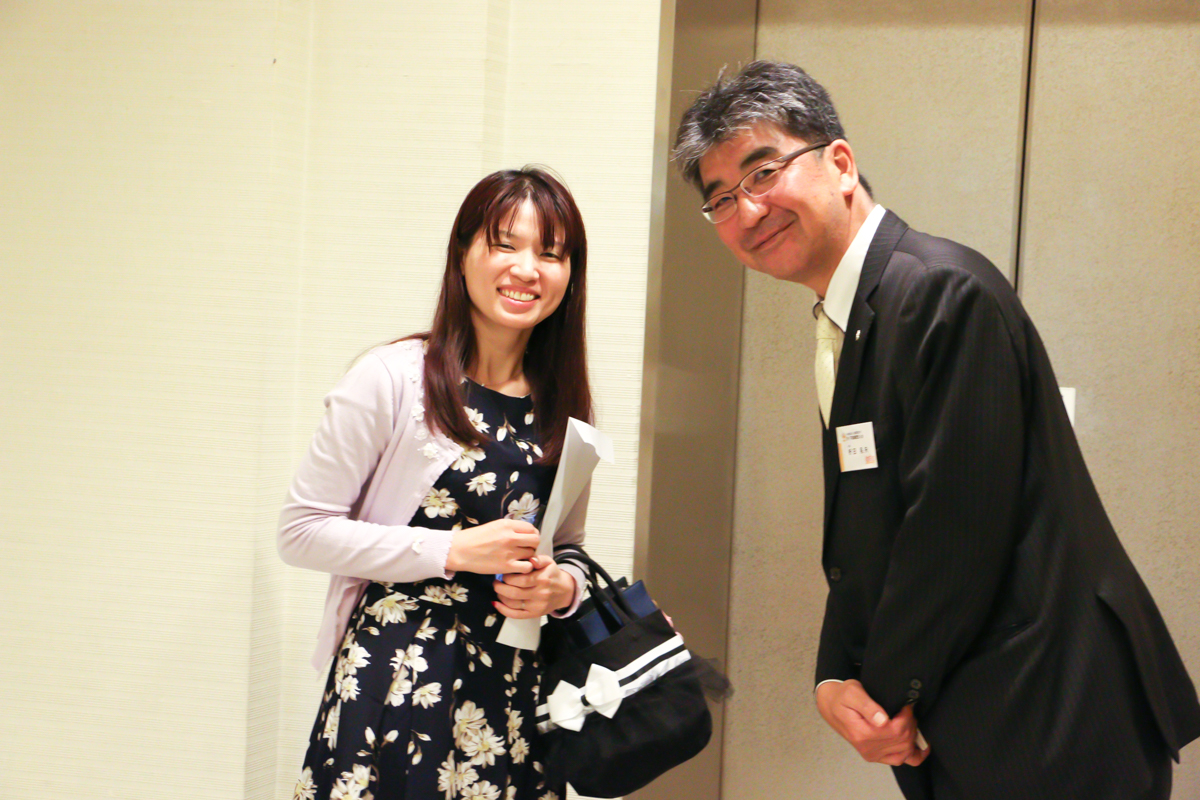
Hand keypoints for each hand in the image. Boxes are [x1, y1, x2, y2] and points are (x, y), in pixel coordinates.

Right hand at [445, 519, 539, 574]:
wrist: (460, 551)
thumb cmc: (474, 538)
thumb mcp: (494, 526)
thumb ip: (510, 528)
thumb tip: (524, 533)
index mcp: (507, 525)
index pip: (531, 528)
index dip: (532, 535)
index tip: (527, 540)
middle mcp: (510, 537)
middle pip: (535, 540)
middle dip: (532, 545)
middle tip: (525, 549)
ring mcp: (510, 552)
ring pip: (532, 553)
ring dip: (528, 556)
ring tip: (520, 559)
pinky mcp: (507, 566)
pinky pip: (527, 567)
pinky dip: (525, 568)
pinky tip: (518, 567)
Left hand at [493, 554, 576, 618]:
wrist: (564, 591)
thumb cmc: (552, 575)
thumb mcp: (549, 562)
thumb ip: (539, 558)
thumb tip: (531, 559)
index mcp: (542, 580)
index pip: (521, 580)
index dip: (508, 577)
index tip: (504, 574)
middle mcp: (540, 594)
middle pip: (514, 593)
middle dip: (501, 587)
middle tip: (496, 581)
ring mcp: (536, 606)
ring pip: (513, 604)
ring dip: (501, 596)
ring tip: (498, 589)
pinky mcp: (534, 614)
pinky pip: (515, 615)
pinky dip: (503, 610)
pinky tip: (496, 603)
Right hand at [815, 680, 929, 766]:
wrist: (831, 705)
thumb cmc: (842, 696)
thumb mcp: (852, 693)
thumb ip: (867, 706)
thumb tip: (882, 720)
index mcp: (862, 734)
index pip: (896, 730)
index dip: (906, 717)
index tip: (906, 704)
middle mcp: (868, 749)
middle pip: (903, 740)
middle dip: (910, 724)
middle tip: (907, 709)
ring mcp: (872, 755)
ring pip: (905, 751)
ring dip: (912, 735)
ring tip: (908, 720)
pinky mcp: (876, 756)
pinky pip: (900, 760)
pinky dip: (913, 754)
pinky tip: (920, 746)